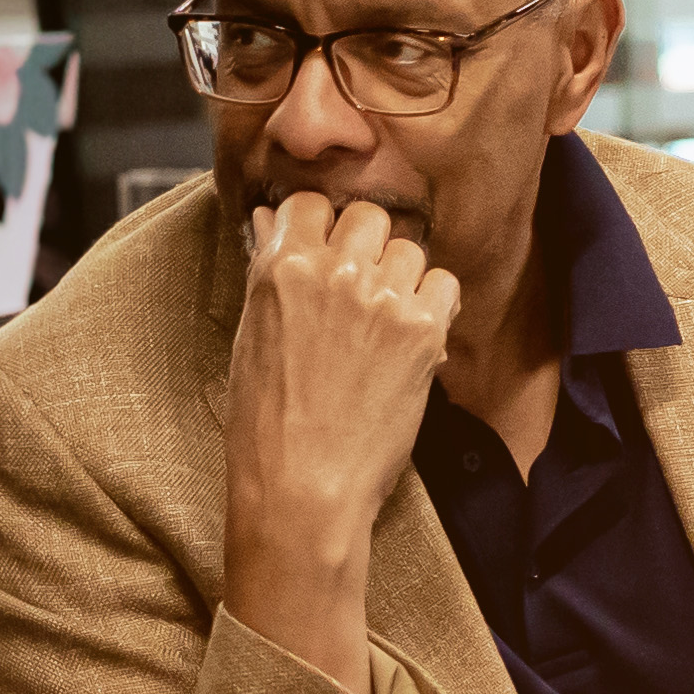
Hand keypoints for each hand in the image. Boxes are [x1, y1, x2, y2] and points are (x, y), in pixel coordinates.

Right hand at [219, 193, 459, 691]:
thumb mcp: (250, 340)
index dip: (319, 225)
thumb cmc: (264, 427)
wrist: (303, 489)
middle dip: (364, 244)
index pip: (309, 203)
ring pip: (409, 247)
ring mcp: (382, 297)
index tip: (323, 248)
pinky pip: (444, 282)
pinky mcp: (423, 329)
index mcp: (281, 268)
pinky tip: (412, 335)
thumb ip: (269, 276)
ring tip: (384, 320)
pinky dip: (433, 303)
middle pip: (366, 216)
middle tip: (358, 286)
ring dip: (400, 275)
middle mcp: (334, 271)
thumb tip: (272, 225)